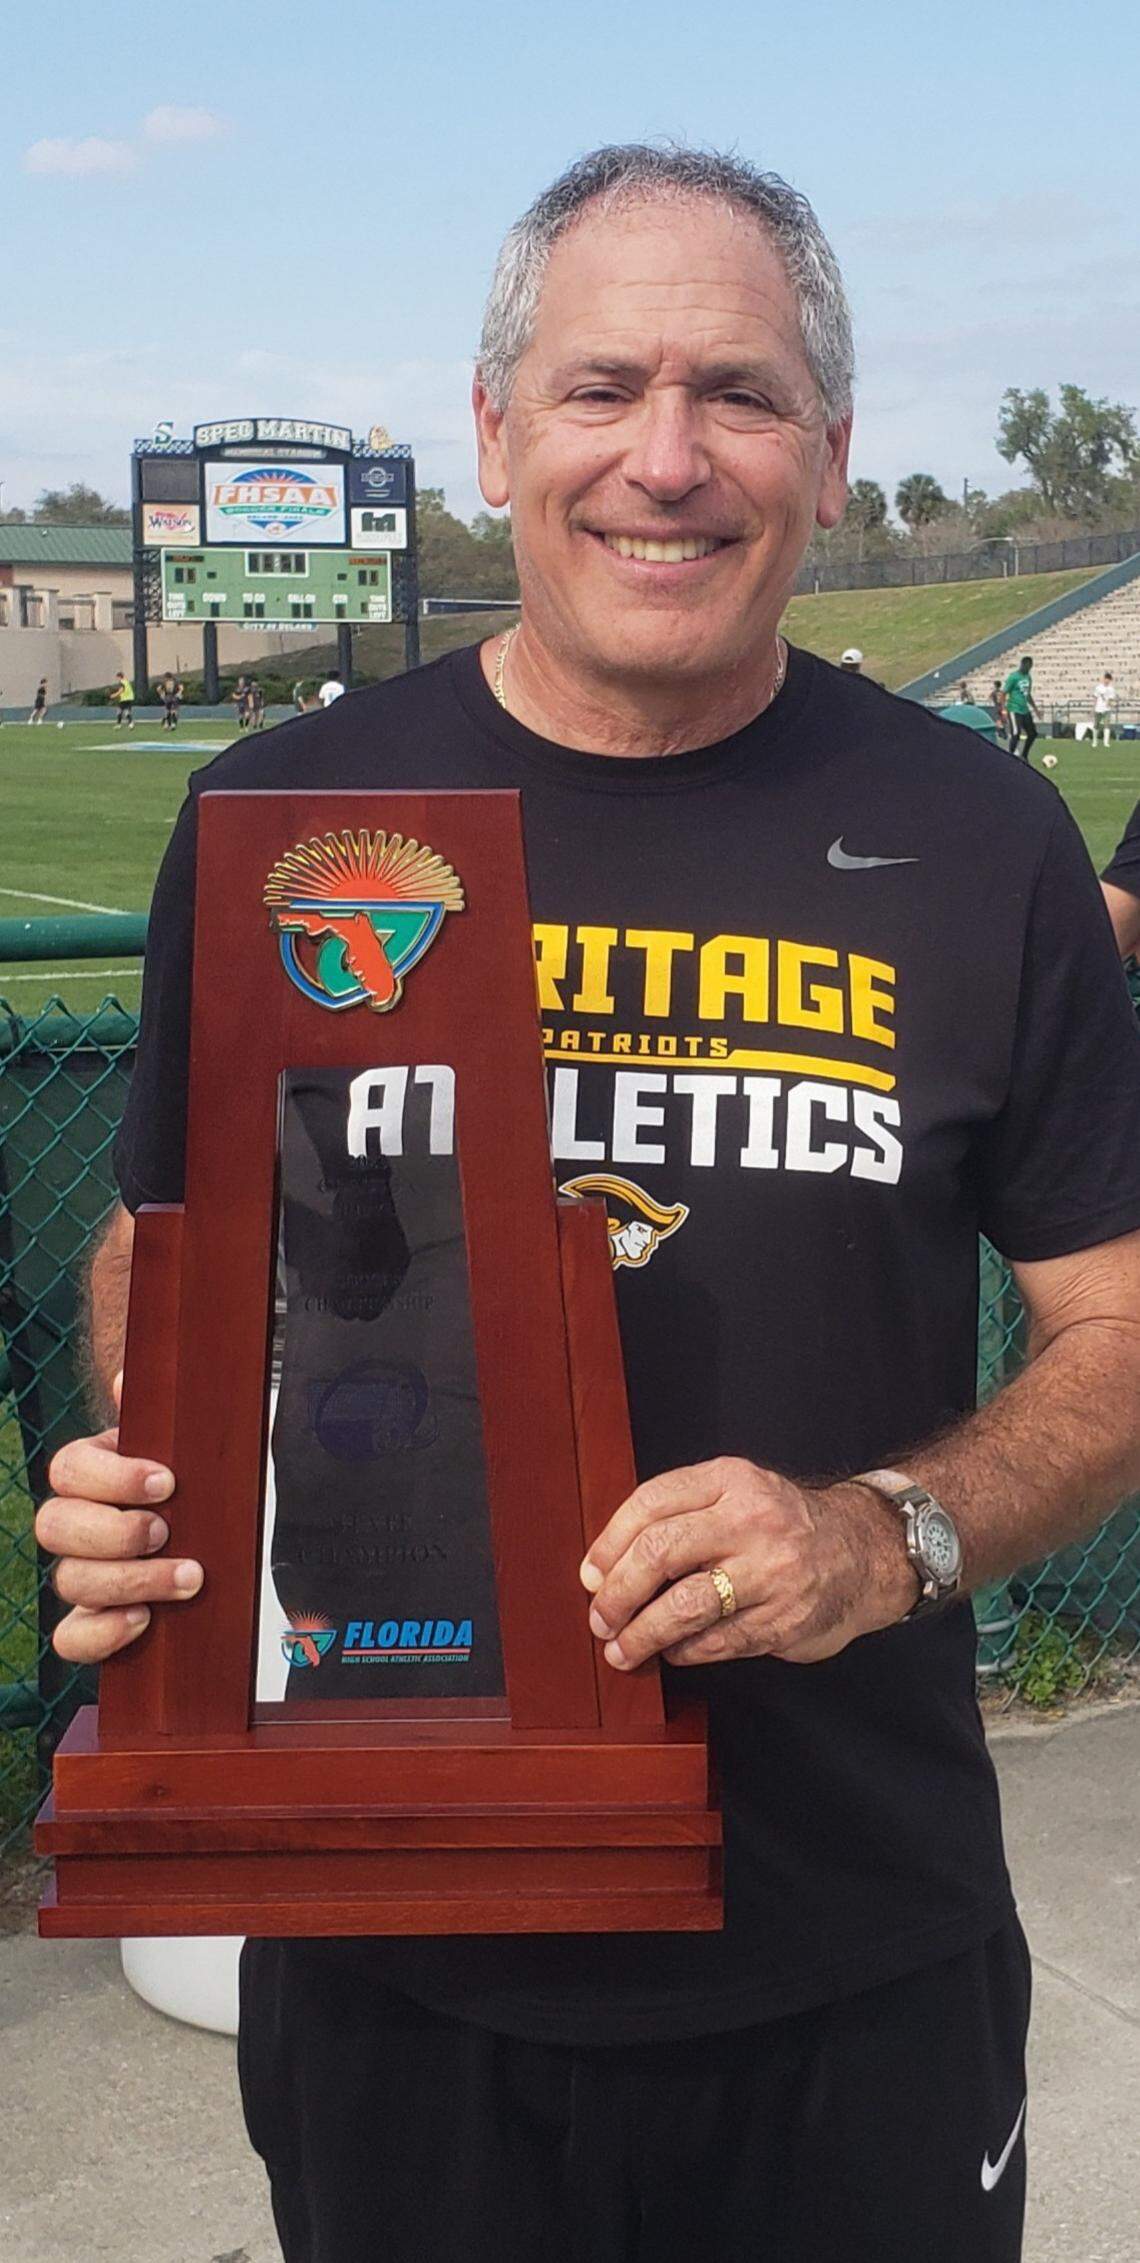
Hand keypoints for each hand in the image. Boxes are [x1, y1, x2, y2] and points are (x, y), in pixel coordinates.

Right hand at [34, 1374, 202, 1663]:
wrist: (226, 1537)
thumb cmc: (206, 1485)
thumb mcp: (197, 1441)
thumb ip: (167, 1410)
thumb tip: (125, 1380)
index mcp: (94, 1471)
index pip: (68, 1469)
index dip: (112, 1477)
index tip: (167, 1482)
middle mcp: (77, 1522)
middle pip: (53, 1526)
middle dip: (114, 1532)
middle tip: (167, 1531)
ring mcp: (83, 1573)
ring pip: (68, 1581)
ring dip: (128, 1581)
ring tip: (187, 1578)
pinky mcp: (95, 1621)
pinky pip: (71, 1638)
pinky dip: (101, 1633)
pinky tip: (144, 1621)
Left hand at [579, 1458, 916, 1670]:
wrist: (862, 1551)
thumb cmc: (781, 1526)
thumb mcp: (737, 1494)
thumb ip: (682, 1513)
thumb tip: (605, 1564)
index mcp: (731, 1480)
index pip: (651, 1503)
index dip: (609, 1543)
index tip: (591, 1574)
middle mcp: (752, 1520)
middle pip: (660, 1552)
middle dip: (617, 1592)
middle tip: (600, 1617)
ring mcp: (772, 1571)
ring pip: (684, 1605)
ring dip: (641, 1633)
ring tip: (622, 1648)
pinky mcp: (785, 1619)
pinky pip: (716, 1641)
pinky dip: (683, 1651)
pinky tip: (672, 1651)